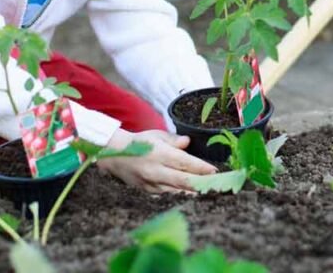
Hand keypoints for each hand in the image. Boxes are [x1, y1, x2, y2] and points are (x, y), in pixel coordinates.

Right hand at [98, 129, 216, 193]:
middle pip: (183, 181)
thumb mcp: (157, 136)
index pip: (185, 163)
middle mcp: (155, 171)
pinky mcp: (147, 192)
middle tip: (218, 186)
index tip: (215, 171)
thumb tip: (188, 142)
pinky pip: (167, 196)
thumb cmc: (139, 143)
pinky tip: (191, 197)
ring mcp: (151, 184)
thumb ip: (174, 140)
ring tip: (209, 193)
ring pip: (176, 192)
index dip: (201, 168)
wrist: (114, 155)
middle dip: (202, 184)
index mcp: (159, 154)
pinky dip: (180, 196)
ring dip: (193, 193)